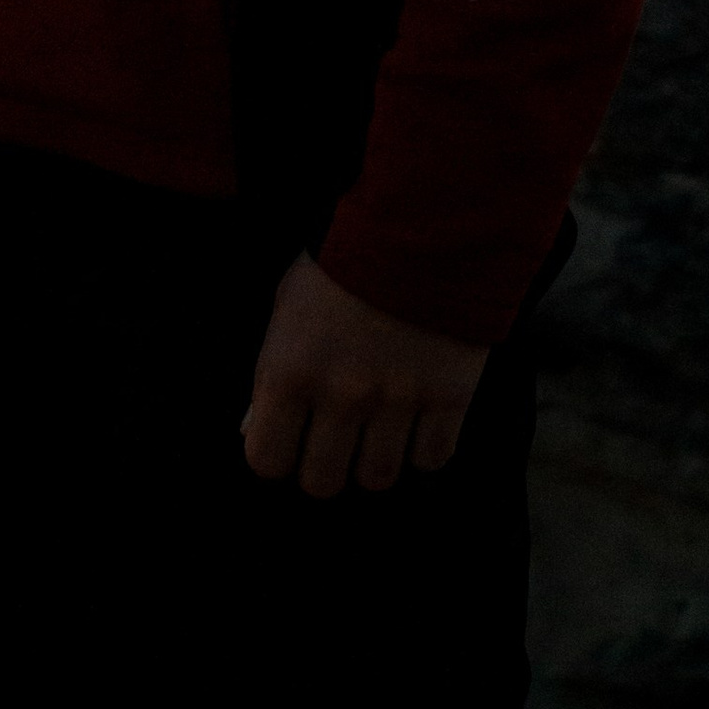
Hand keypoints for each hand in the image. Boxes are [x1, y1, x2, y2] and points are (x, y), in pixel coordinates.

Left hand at [241, 252, 487, 495]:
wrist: (419, 225)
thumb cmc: (342, 263)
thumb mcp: (288, 306)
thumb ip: (277, 369)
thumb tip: (261, 426)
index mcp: (290, 370)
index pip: (266, 461)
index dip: (276, 454)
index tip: (288, 440)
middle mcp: (340, 396)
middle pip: (322, 482)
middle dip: (324, 464)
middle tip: (334, 439)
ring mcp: (397, 402)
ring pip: (377, 478)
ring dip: (374, 459)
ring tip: (377, 427)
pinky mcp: (447, 400)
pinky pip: (430, 460)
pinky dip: (423, 447)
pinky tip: (418, 418)